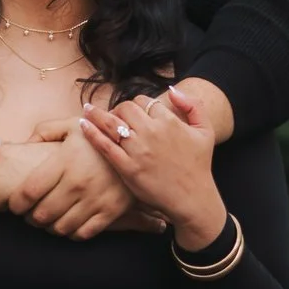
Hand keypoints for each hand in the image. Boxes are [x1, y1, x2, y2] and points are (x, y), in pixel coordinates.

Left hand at [14, 130, 165, 240]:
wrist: (140, 146)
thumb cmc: (99, 136)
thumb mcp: (72, 125)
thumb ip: (44, 130)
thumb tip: (24, 145)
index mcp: (65, 161)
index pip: (28, 192)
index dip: (16, 204)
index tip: (15, 205)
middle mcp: (78, 182)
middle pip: (41, 214)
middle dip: (30, 218)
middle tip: (30, 214)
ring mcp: (96, 199)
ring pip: (60, 228)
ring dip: (49, 227)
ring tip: (48, 220)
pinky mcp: (111, 211)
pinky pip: (82, 234)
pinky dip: (70, 233)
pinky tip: (68, 223)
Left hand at [78, 85, 225, 249]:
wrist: (192, 198)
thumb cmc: (199, 165)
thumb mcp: (205, 131)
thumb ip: (193, 105)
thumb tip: (171, 90)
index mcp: (169, 121)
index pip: (143, 100)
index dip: (136, 104)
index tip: (133, 112)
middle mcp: (151, 132)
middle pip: (125, 108)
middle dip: (118, 109)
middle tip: (113, 116)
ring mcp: (138, 150)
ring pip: (111, 123)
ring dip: (97, 114)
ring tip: (87, 111)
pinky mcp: (127, 167)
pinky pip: (104, 145)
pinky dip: (91, 132)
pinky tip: (82, 124)